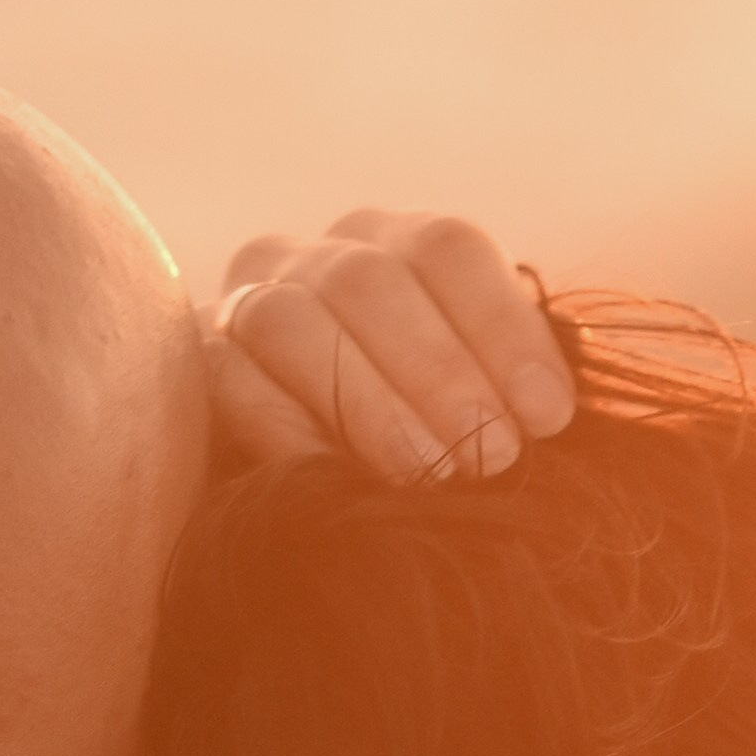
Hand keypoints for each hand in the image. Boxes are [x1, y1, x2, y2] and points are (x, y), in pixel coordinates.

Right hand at [208, 207, 576, 479]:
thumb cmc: (399, 459)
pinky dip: (288, 432)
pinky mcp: (197, 365)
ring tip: (425, 475)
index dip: (504, 329)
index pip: (448, 249)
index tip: (551, 418)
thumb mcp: (464, 415)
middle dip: (443, 373)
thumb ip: (504, 393)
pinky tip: (335, 482)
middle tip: (492, 459)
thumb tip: (559, 411)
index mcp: (391, 247)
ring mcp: (245, 303)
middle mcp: (313, 257)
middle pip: (374, 279)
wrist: (284, 507)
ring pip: (297, 320)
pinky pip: (233, 380)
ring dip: (369, 401)